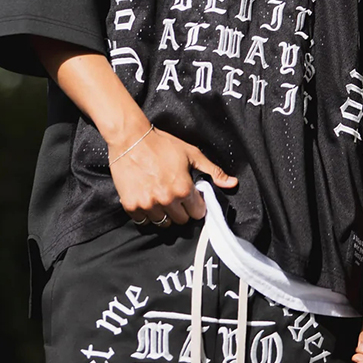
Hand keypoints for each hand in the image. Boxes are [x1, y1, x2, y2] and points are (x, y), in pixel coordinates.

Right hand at [109, 126, 237, 227]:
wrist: (130, 139)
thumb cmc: (162, 144)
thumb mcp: (191, 154)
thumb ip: (213, 171)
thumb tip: (232, 183)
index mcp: (183, 189)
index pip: (197, 213)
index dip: (196, 204)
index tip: (190, 196)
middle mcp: (167, 200)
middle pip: (181, 220)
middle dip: (181, 210)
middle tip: (174, 195)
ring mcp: (148, 205)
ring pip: (162, 223)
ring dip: (164, 213)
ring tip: (160, 196)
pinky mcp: (132, 206)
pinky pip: (143, 221)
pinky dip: (146, 214)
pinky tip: (147, 199)